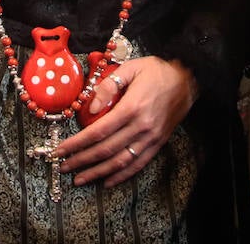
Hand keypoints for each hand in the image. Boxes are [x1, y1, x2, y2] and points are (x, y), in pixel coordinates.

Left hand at [54, 55, 197, 187]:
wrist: (188, 80)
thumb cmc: (157, 71)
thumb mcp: (131, 68)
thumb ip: (109, 85)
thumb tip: (90, 106)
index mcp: (132, 107)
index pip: (98, 131)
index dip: (77, 143)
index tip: (61, 149)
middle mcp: (141, 127)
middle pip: (106, 150)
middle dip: (82, 160)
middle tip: (63, 166)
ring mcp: (151, 138)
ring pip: (120, 162)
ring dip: (98, 173)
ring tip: (80, 179)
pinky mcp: (158, 143)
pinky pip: (138, 164)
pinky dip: (122, 175)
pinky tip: (107, 181)